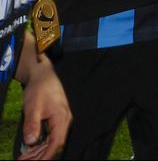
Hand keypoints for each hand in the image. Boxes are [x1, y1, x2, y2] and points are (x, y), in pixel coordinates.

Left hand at [15, 44, 70, 159]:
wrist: (43, 76)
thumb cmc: (40, 89)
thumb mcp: (33, 107)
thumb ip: (32, 124)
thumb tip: (30, 142)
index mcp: (61, 118)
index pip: (56, 143)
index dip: (46, 156)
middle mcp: (64, 121)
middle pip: (54, 144)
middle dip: (39, 156)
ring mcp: (60, 121)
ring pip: (51, 141)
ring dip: (38, 151)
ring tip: (24, 158)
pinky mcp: (55, 120)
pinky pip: (49, 136)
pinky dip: (39, 144)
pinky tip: (29, 148)